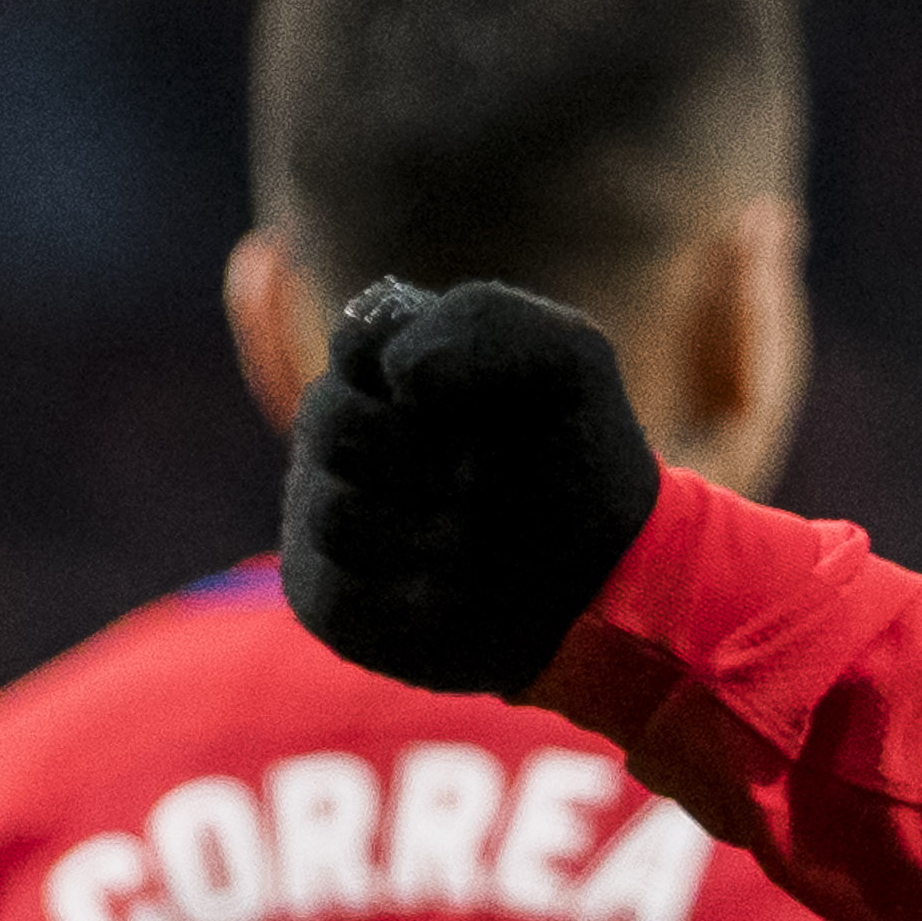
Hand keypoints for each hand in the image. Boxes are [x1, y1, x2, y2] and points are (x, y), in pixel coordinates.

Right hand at [281, 277, 663, 697]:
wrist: (600, 572)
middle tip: (487, 471)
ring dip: (433, 528)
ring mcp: (321, 510)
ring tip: (478, 532)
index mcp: (384, 359)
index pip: (360, 336)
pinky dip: (417, 592)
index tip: (485, 397)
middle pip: (332, 420)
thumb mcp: (563, 360)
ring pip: (335, 513)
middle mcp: (339, 431)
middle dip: (430, 450)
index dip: (429, 367)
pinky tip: (452, 588)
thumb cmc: (574, 453)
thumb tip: (400, 374)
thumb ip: (483, 325)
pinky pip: (339, 590)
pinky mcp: (324, 595)